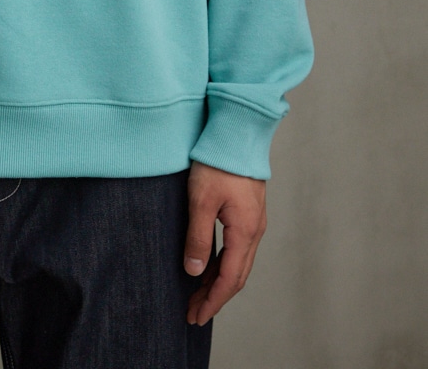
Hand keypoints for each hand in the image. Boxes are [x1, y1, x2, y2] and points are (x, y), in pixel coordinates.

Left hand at [183, 160, 266, 325]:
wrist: (238, 130)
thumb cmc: (218, 162)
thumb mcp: (201, 200)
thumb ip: (198, 238)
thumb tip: (194, 271)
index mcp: (245, 232)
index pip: (230, 280)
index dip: (213, 301)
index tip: (196, 317)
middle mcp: (255, 231)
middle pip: (237, 276)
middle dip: (215, 297)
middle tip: (192, 312)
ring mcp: (254, 221)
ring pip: (238, 263)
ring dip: (218, 280)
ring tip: (197, 294)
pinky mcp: (249, 211)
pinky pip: (238, 248)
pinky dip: (223, 263)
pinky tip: (209, 265)